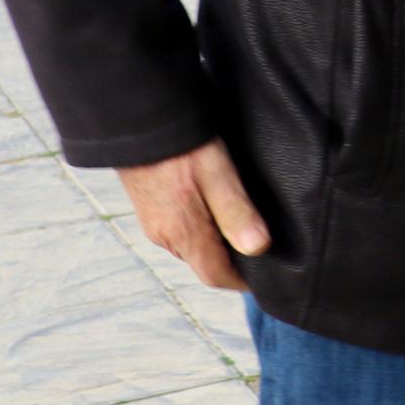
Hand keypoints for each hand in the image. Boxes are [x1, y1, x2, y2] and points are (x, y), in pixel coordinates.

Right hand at [116, 139, 268, 291]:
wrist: (137, 123)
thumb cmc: (181, 146)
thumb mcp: (218, 174)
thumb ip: (236, 212)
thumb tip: (258, 248)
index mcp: (182, 233)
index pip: (215, 275)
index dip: (241, 282)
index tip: (266, 280)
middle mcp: (165, 235)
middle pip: (204, 264)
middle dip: (231, 264)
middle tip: (262, 253)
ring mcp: (154, 223)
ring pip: (192, 248)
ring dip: (216, 247)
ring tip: (244, 231)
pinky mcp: (150, 209)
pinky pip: (180, 231)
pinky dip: (201, 231)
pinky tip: (216, 213)